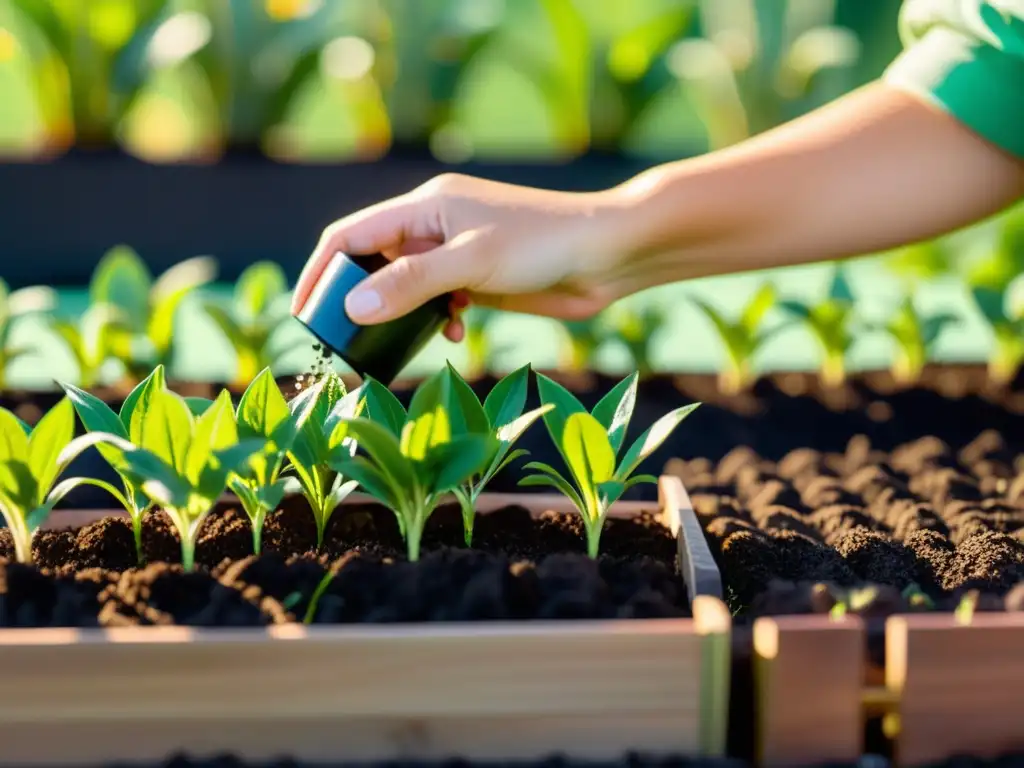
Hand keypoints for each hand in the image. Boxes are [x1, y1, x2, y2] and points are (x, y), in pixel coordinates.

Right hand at [290, 173, 628, 341]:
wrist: (607, 254)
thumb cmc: (543, 243)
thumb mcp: (471, 262)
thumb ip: (411, 282)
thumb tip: (352, 306)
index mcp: (425, 206)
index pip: (352, 234)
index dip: (321, 270)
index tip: (302, 311)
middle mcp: (436, 226)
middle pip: (375, 260)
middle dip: (357, 298)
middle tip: (343, 338)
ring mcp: (458, 253)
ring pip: (406, 285)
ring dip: (397, 313)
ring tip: (392, 344)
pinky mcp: (480, 278)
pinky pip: (438, 300)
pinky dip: (434, 319)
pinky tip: (449, 335)